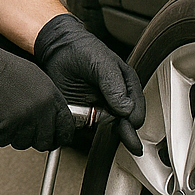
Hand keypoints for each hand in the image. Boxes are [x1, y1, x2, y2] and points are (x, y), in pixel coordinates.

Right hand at [0, 29, 75, 150]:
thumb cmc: (3, 68)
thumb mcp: (36, 79)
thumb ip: (47, 99)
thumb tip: (51, 117)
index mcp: (52, 98)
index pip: (65, 127)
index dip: (59, 136)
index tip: (54, 139)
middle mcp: (41, 111)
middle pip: (45, 141)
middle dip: (35, 140)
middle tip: (24, 131)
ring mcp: (24, 121)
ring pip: (23, 144)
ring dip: (14, 135)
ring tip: (6, 117)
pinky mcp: (5, 128)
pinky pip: (4, 141)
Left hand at [34, 14, 145, 154]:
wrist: (58, 48)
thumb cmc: (83, 50)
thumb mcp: (102, 64)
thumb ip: (114, 86)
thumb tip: (126, 108)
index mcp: (127, 84)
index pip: (136, 107)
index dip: (134, 117)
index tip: (130, 122)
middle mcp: (116, 98)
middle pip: (126, 121)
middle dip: (129, 133)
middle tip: (134, 146)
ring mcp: (101, 106)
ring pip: (109, 126)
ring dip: (112, 133)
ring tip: (123, 141)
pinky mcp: (85, 111)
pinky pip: (89, 125)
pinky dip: (90, 128)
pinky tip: (91, 128)